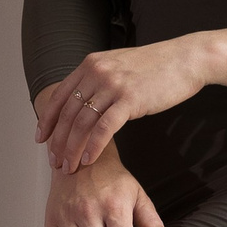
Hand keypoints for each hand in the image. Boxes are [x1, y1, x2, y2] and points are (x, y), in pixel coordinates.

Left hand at [34, 38, 216, 173]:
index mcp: (90, 64)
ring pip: (82, 123)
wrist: (185, 59)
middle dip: (58, 141)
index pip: (59, 96)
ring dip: (72, 149)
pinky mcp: (130, 98)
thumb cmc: (156, 68)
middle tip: (55, 162)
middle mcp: (97, 72)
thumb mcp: (119, 67)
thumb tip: (84, 104)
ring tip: (69, 167)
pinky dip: (93, 147)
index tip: (41, 140)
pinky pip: (104, 128)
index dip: (48, 120)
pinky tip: (88, 160)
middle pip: (68, 113)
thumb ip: (99, 81)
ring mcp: (113, 85)